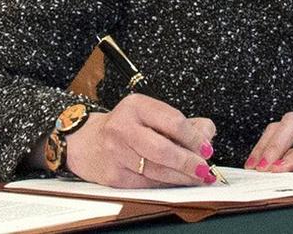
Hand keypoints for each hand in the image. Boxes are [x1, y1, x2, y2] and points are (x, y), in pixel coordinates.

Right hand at [64, 93, 217, 187]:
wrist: (86, 142)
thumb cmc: (123, 127)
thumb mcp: (148, 113)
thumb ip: (180, 122)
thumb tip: (206, 134)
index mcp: (136, 106)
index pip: (173, 121)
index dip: (194, 137)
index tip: (206, 148)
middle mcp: (123, 128)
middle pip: (164, 149)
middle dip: (189, 162)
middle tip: (205, 169)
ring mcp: (116, 154)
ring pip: (158, 171)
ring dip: (182, 177)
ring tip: (197, 177)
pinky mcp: (114, 176)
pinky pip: (148, 184)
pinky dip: (166, 185)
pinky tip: (177, 182)